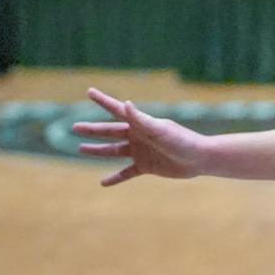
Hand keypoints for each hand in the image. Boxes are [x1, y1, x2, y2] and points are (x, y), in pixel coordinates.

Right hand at [72, 88, 212, 185]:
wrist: (200, 158)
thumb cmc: (181, 140)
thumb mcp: (160, 129)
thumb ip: (141, 119)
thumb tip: (127, 104)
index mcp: (140, 124)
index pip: (117, 110)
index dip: (103, 101)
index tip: (89, 91)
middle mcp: (138, 136)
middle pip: (110, 131)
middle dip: (92, 130)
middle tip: (74, 127)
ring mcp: (141, 151)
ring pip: (114, 151)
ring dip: (98, 151)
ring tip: (80, 149)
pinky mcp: (147, 167)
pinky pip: (127, 173)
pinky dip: (115, 178)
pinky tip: (103, 183)